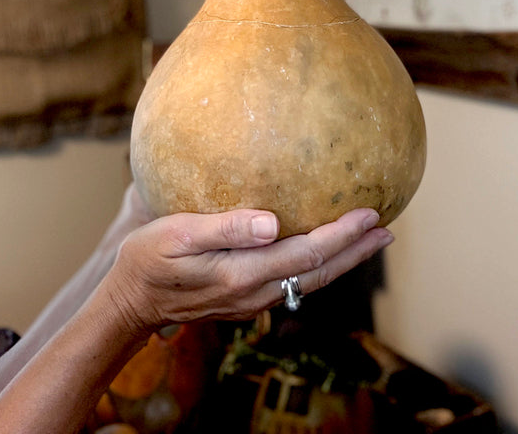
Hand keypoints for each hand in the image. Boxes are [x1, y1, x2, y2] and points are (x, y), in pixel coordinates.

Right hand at [105, 207, 392, 331]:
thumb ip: (225, 228)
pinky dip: (319, 266)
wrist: (130, 304)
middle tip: (387, 229)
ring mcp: (252, 301)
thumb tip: (272, 222)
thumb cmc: (147, 260)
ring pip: (310, 281)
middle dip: (355, 252)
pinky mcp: (246, 300)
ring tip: (369, 240)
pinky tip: (325, 251)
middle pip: (318, 272)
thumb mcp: (177, 235)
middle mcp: (254, 292)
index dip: (341, 235)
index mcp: (241, 274)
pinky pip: (294, 282)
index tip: (370, 214)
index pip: (305, 254)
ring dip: (343, 261)